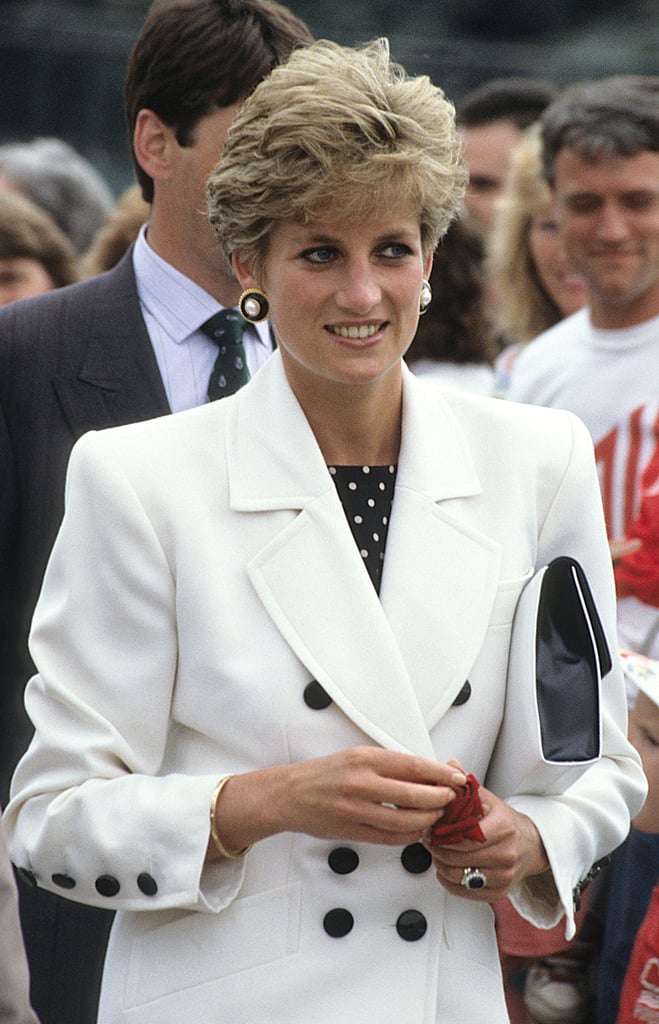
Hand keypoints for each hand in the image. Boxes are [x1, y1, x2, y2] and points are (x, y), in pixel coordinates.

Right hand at [207, 747, 467, 858]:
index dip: (440, 773)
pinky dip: (409, 836)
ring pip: (405, 821)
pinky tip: (417, 831)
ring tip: (437, 817)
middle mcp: (361, 782)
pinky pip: (390, 838)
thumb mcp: (355, 757)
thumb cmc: (326, 773)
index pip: (413, 765)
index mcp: (365, 758)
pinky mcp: (352, 831)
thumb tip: (427, 773)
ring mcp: (356, 809)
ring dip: (427, 821)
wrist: (289, 795)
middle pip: (414, 794)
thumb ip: (387, 765)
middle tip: (453, 800)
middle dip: (440, 799)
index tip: (458, 778)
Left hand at [426, 782, 549, 901]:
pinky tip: (447, 868)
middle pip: (458, 858)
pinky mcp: (499, 892)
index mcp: (503, 828)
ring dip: (441, 866)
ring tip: (438, 853)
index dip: (442, 834)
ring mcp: (504, 876)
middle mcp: (506, 854)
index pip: (464, 837)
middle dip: (437, 849)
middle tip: (430, 840)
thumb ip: (467, 785)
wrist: (531, 845)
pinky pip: (465, 892)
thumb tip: (450, 765)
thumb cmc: (505, 821)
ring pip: (459, 877)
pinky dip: (450, 882)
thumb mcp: (487, 799)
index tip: (431, 828)